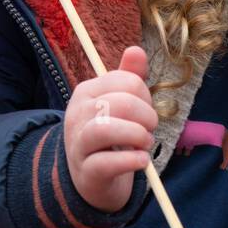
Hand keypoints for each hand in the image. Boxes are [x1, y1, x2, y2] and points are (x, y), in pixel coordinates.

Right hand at [63, 46, 156, 213]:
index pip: (125, 81)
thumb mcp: (118, 103)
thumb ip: (129, 77)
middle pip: (120, 103)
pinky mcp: (86, 171)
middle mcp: (78, 114)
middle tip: (149, 129)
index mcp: (87, 92)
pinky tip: (142, 161)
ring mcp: (78, 143)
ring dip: (137, 136)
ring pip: (105, 129)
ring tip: (145, 144)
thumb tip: (136, 50)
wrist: (91, 178)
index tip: (146, 111)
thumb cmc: (109, 135)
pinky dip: (132, 161)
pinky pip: (107, 163)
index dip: (145, 95)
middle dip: (146, 116)